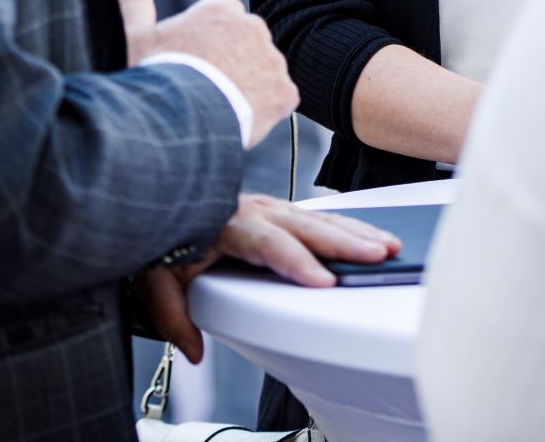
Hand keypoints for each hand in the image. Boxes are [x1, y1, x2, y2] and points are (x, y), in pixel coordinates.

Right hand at [113, 0, 299, 147]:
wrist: (176, 120)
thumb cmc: (153, 76)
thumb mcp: (136, 35)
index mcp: (221, 9)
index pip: (223, 16)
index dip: (207, 40)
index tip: (192, 60)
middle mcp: (253, 27)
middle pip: (246, 43)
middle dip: (231, 60)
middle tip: (204, 86)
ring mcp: (272, 60)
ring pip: (264, 70)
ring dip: (249, 84)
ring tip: (218, 106)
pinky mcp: (285, 91)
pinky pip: (279, 98)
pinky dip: (264, 109)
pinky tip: (239, 118)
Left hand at [135, 196, 404, 361]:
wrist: (161, 194)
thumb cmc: (163, 234)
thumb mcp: (156, 277)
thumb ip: (173, 316)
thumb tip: (193, 351)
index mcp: (228, 224)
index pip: (269, 244)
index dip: (297, 263)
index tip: (325, 280)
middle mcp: (256, 211)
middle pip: (307, 227)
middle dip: (345, 243)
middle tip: (379, 256)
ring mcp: (271, 207)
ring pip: (320, 218)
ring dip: (357, 232)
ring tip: (388, 246)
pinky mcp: (280, 209)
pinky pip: (319, 215)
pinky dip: (349, 225)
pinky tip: (371, 234)